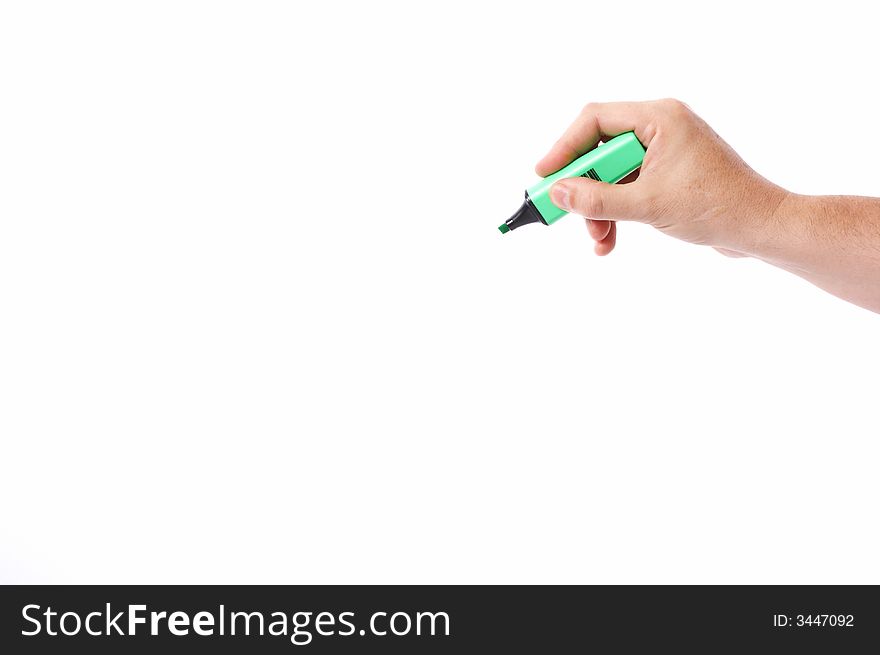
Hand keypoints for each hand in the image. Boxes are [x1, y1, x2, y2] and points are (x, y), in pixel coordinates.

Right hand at [536, 99, 788, 255]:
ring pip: (612, 175)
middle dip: (584, 189)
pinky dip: (616, 213)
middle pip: (600, 151)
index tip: (545, 175)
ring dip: (599, 209)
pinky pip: (629, 189)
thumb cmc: (718, 207)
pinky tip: (610, 240)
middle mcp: (661, 128)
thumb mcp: (648, 205)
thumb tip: (558, 193)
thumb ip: (598, 199)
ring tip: (599, 238)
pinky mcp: (669, 176)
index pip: (596, 120)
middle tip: (564, 213)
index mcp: (660, 118)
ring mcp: (666, 152)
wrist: (761, 228)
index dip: (565, 147)